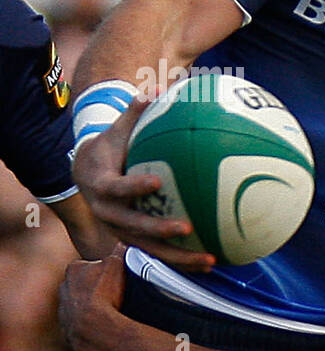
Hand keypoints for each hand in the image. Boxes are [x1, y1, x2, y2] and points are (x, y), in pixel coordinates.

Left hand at [59, 254, 126, 350]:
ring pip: (82, 304)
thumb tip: (122, 243)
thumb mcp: (116, 265)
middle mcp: (63, 287)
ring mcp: (63, 308)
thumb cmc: (104, 293)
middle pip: (85, 284)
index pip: (92, 265)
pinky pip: (82, 322)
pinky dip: (92, 322)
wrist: (93, 327)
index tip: (118, 279)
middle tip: (117, 295)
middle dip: (97, 288)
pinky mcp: (67, 327)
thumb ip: (118, 252)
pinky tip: (104, 324)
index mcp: (74, 269)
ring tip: (112, 312)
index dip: (107, 271)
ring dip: (94, 307)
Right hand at [72, 95, 214, 269]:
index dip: (135, 186)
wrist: (86, 175)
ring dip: (179, 257)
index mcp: (101, 185)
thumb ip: (134, 112)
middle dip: (159, 229)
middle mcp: (108, 213)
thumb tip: (157, 87)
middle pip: (133, 226)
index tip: (156, 181)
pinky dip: (183, 260)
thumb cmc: (110, 147)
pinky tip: (212, 263)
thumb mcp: (116, 130)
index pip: (117, 188)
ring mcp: (121, 231)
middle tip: (186, 227)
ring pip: (149, 249)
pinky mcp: (134, 241)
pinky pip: (160, 254)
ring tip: (210, 259)